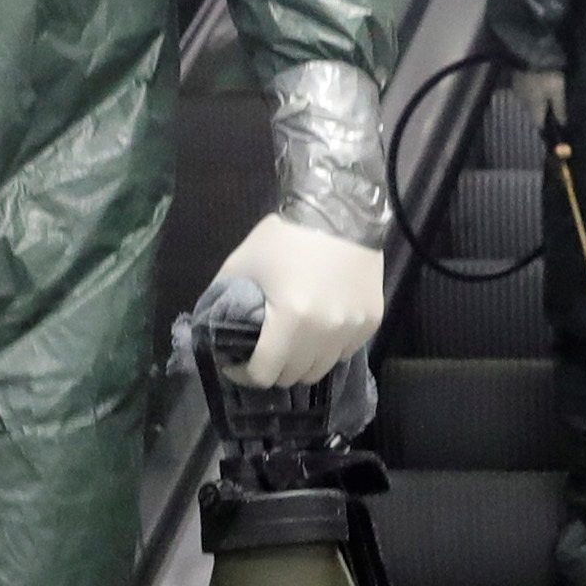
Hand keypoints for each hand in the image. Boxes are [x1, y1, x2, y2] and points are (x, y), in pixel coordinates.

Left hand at [217, 215, 382, 384]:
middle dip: (273, 369)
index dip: (243, 373)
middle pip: (294, 376)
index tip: (235, 362)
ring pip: (322, 369)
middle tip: (263, 352)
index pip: (264, 373)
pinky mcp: (372, 321)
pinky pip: (345, 351)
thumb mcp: (243, 263)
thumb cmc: (286, 236)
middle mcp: (325, 332)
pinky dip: (329, 348)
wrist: (340, 209)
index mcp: (291, 319)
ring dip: (302, 362)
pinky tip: (319, 327)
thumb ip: (224, 300)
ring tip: (292, 343)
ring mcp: (353, 328)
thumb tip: (213, 328)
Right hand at [513, 65, 567, 130]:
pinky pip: (524, 89)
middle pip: (533, 112)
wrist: (530, 53)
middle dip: (542, 110)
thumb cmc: (547, 75)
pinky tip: (537, 81)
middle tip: (554, 103)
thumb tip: (562, 124)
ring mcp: (517, 90)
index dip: (548, 125)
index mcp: (534, 107)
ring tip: (546, 90)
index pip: (539, 124)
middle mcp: (523, 102)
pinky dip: (531, 88)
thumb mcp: (558, 91)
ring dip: (536, 98)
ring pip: (528, 100)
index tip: (556, 122)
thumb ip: (560, 108)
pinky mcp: (515, 79)